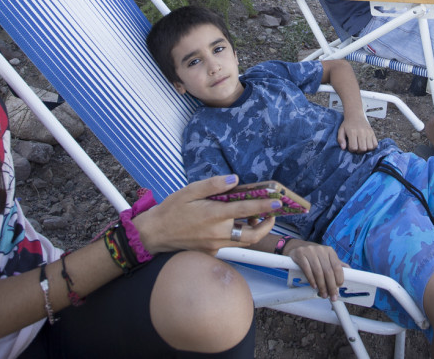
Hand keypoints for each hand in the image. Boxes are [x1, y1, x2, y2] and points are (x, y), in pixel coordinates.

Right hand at [134, 175, 276, 255]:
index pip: (246, 210)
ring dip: (253, 230)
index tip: (278, 202)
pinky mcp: (211, 252)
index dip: (264, 206)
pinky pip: (230, 245)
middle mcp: (217, 233)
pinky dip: (238, 235)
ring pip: (243, 241)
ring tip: (254, 217)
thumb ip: (213, 185)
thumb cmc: (171, 210)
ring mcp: (215, 245)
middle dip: (266, 224)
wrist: (155, 234)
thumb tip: (234, 180)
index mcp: (214, 215)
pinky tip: (233, 224)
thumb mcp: (189, 191)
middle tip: (271, 214)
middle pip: (252, 234)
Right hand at [286, 241, 344, 299]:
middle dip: (331, 286)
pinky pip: (307, 269)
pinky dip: (311, 280)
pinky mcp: (300, 254)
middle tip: (331, 296)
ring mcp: (310, 251)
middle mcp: (321, 249)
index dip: (339, 278)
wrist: (297, 247)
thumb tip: (349, 270)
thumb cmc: (315, 255)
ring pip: (318, 272)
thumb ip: (336, 264)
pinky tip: (314, 286)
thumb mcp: (326, 257)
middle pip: (328, 271)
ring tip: (323, 294)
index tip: (339, 288)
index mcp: (329, 251)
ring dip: (321, 285)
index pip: (337, 266)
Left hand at [337, 116, 376, 152]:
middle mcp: (361, 133)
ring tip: (362, 146)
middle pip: (362, 149)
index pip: (354, 147)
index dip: (351, 149)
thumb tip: (343, 148)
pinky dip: (372, 147)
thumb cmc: (347, 124)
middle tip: (356, 147)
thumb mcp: (341, 130)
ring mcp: (368, 133)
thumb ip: (340, 139)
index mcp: (352, 132)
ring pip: (369, 147)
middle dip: (358, 151)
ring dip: (365, 149)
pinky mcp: (373, 133)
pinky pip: (375, 144)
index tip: (350, 146)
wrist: (355, 115)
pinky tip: (367, 144)